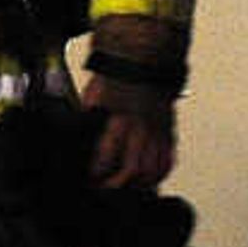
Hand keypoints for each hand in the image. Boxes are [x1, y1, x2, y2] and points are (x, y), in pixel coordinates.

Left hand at [78, 73, 176, 189]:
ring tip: (128, 188)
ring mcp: (157, 130)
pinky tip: (150, 178)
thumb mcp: (93, 96)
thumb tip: (78, 137)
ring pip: (153, 169)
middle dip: (119, 185)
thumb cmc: (117, 74)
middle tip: (108, 188)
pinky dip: (159, 174)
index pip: (107, 156)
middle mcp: (141, 127)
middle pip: (134, 170)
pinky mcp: (168, 130)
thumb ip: (89, 119)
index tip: (92, 179)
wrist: (144, 57)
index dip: (98, 173)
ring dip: (140, 184)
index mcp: (118, 118)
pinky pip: (168, 159)